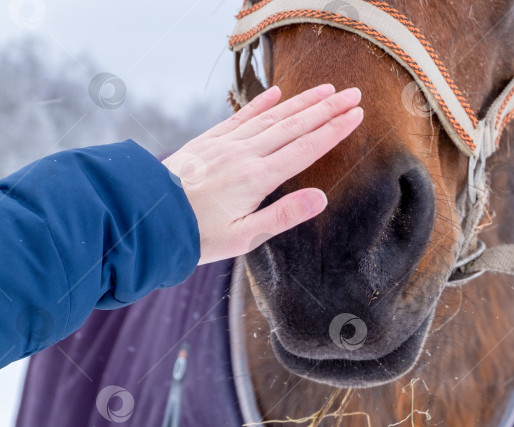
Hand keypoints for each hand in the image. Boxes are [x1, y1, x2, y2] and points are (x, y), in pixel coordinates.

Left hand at [162, 84, 363, 265]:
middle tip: (353, 94)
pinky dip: (260, 103)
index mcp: (257, 179)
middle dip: (326, 110)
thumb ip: (283, 215)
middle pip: (294, 126)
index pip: (305, 149)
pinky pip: (240, 117)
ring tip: (325, 90)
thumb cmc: (198, 236)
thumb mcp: (244, 237)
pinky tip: (276, 92)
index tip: (355, 115)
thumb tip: (321, 198)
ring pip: (271, 117)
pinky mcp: (208, 142)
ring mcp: (225, 145)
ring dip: (301, 102)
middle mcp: (244, 154)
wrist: (147, 217)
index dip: (333, 131)